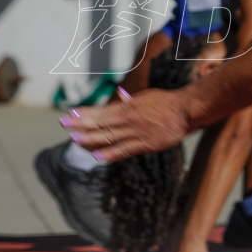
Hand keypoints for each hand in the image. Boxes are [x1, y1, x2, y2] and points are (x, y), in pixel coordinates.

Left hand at [60, 88, 190, 161]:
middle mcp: (130, 119)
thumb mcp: (148, 97)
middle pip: (102, 123)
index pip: (102, 111)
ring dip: (91, 139)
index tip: (70, 114)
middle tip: (64, 125)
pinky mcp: (146, 144)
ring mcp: (137, 133)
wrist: (187, 111)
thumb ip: (132, 100)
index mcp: (129, 106)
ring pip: (110, 137)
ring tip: (74, 140)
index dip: (85, 113)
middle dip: (81, 125)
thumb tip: (120, 94)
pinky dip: (111, 153)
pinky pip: (125, 150)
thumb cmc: (167, 102)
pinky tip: (97, 156)